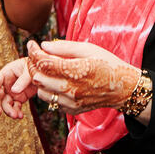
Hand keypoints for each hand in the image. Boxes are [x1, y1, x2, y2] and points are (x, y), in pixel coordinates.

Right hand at [0, 57, 36, 117]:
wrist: (45, 72)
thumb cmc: (35, 66)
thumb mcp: (30, 70)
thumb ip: (23, 80)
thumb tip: (14, 91)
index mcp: (6, 73)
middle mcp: (6, 84)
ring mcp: (12, 92)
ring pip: (5, 104)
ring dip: (9, 111)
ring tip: (15, 116)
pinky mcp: (19, 99)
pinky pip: (15, 107)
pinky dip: (17, 112)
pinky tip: (20, 116)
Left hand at [25, 39, 141, 114]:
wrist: (123, 88)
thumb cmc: (108, 64)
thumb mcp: (89, 49)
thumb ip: (65, 47)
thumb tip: (44, 45)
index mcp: (77, 70)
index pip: (44, 62)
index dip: (34, 52)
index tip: (31, 44)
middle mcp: (71, 89)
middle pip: (38, 78)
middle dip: (33, 65)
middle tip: (36, 56)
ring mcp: (71, 102)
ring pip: (41, 91)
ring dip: (40, 79)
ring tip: (47, 69)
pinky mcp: (71, 110)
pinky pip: (51, 101)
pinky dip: (49, 90)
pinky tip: (58, 81)